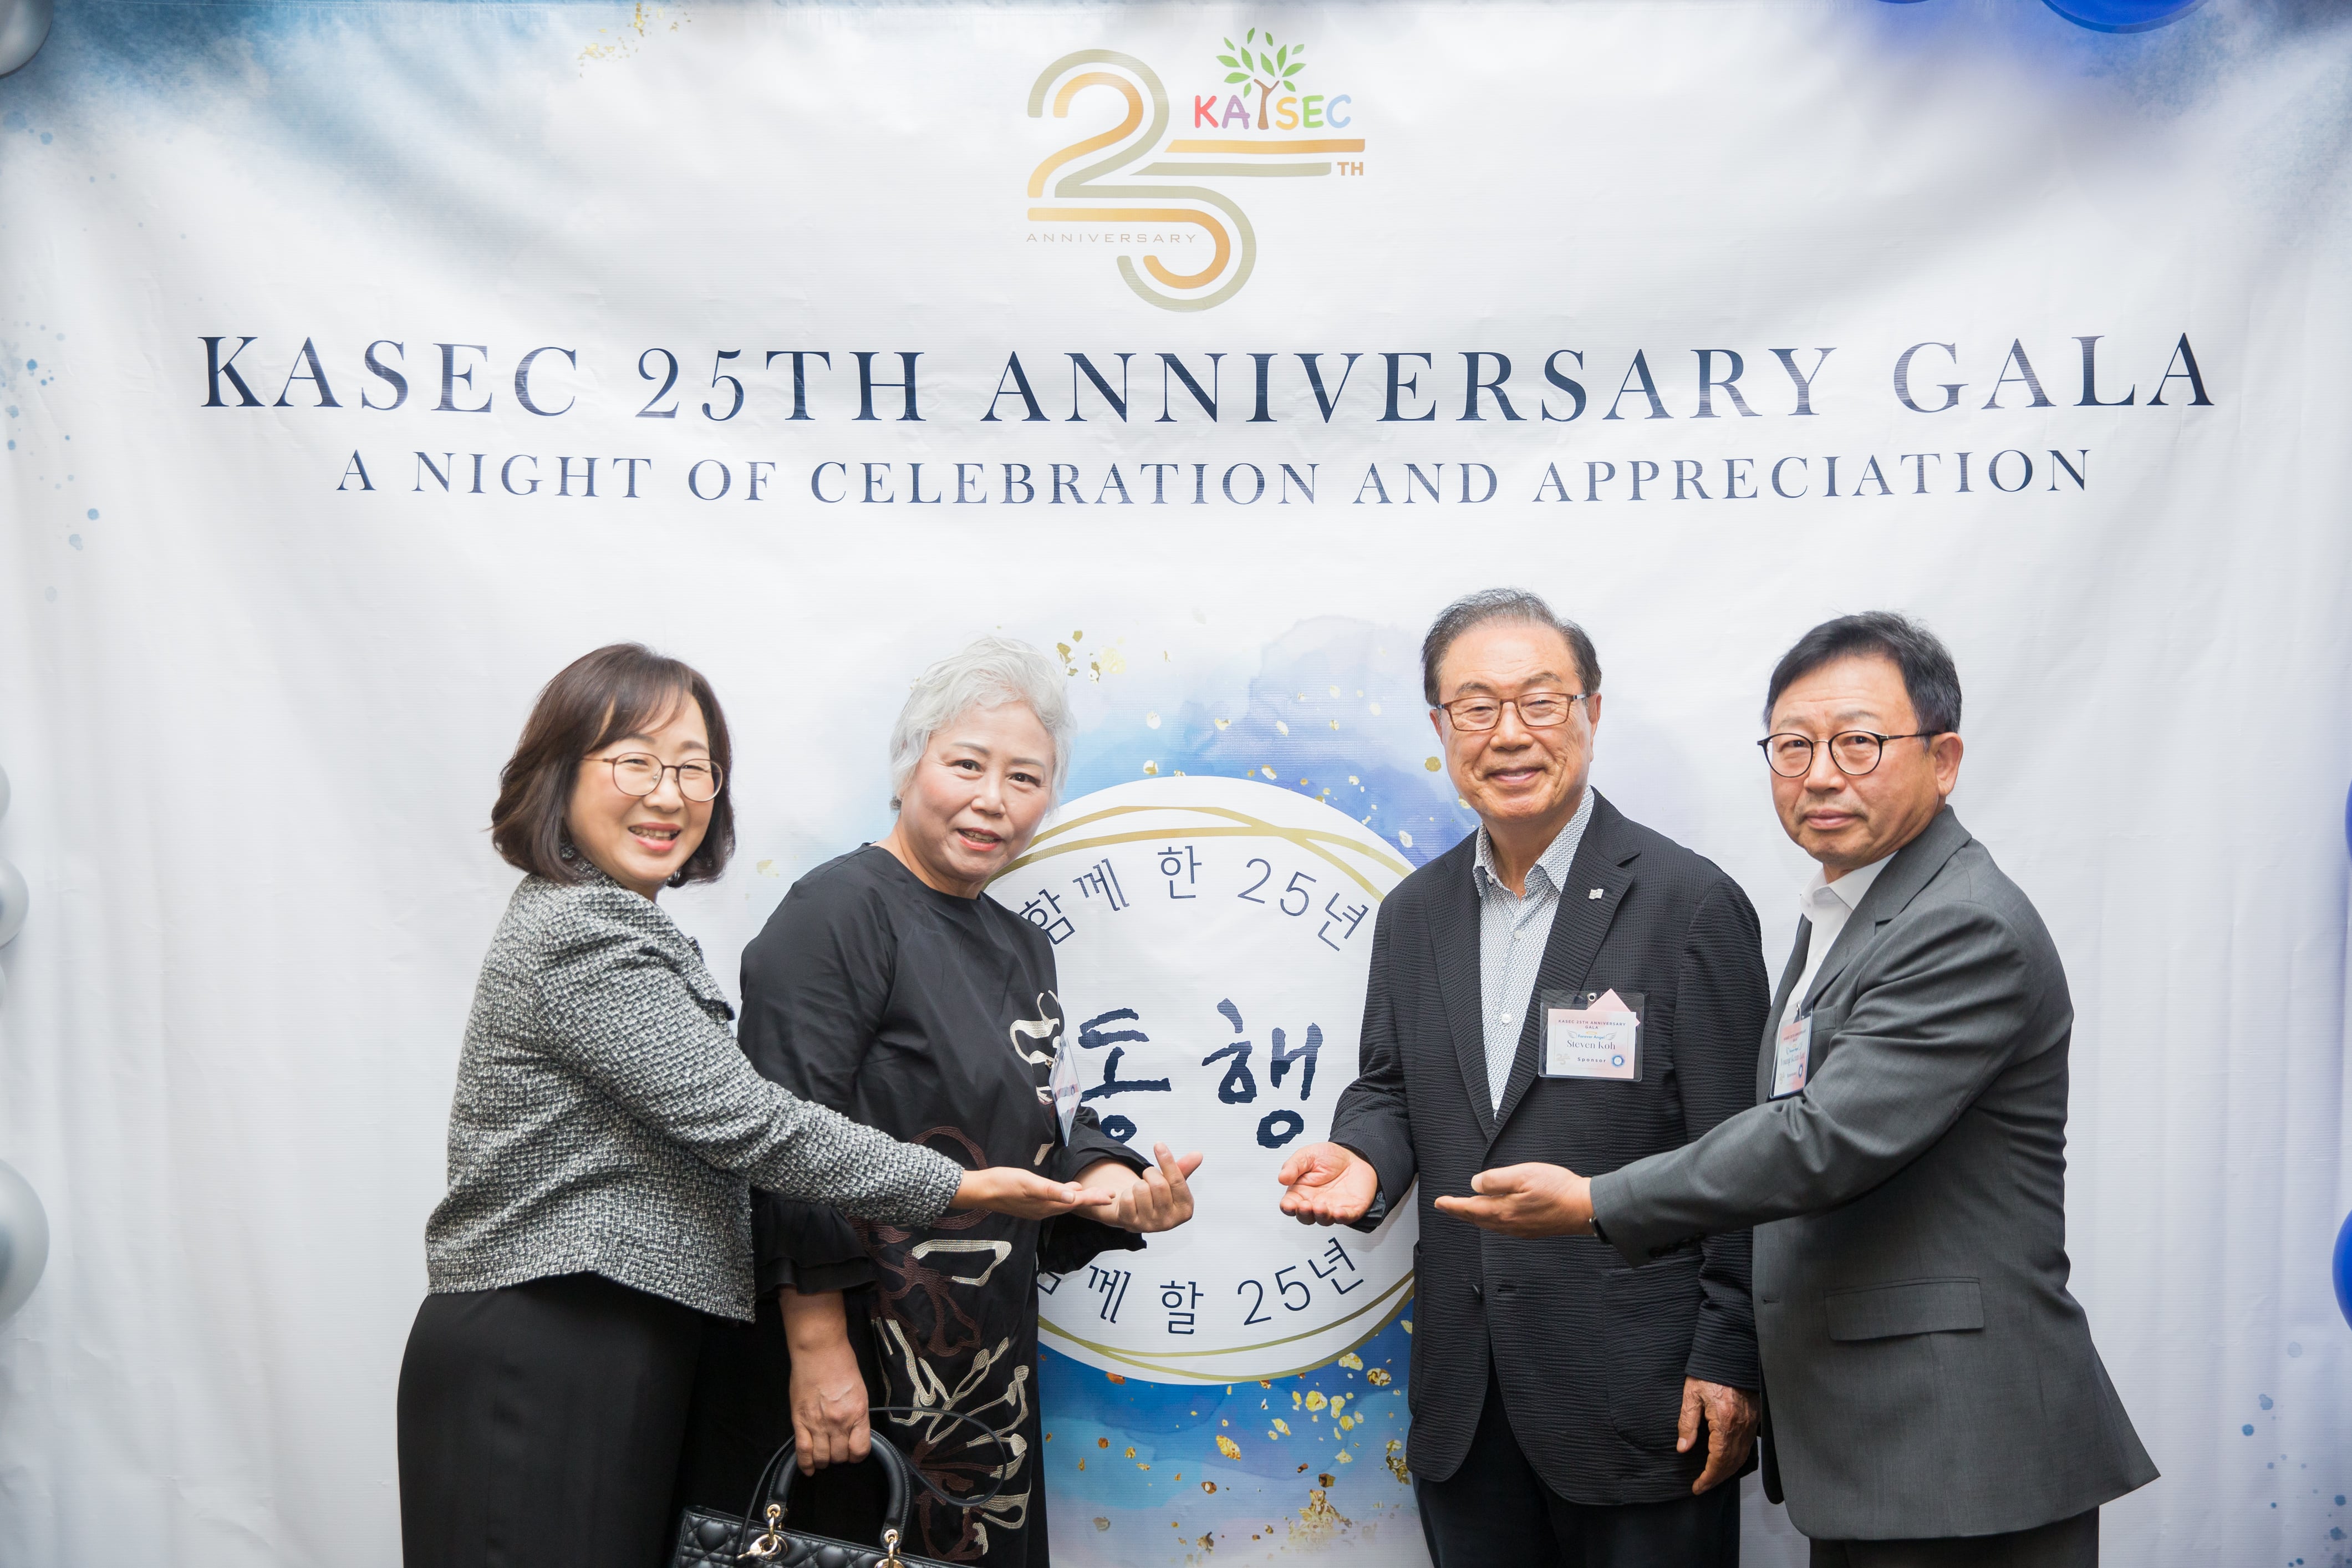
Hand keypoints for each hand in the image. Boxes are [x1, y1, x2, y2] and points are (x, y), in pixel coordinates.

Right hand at [779, 1289, 869, 1474]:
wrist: (819, 1352)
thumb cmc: (842, 1366)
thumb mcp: (860, 1392)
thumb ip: (857, 1416)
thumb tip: (853, 1434)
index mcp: (857, 1414)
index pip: (860, 1450)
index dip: (857, 1454)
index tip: (853, 1451)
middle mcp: (839, 1422)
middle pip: (840, 1456)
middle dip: (840, 1456)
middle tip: (837, 1449)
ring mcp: (817, 1423)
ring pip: (822, 1458)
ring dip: (824, 1460)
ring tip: (824, 1455)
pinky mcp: (799, 1421)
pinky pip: (802, 1451)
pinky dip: (806, 1463)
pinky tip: (809, 1468)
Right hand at [952, 1167, 1118, 1219]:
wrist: (981, 1190)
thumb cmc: (1004, 1183)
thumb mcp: (1028, 1183)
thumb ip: (1051, 1191)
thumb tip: (1073, 1197)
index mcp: (1047, 1205)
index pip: (1077, 1202)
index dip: (1094, 1198)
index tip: (1111, 1195)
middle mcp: (1045, 1210)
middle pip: (1073, 1205)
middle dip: (1091, 1199)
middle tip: (1109, 1194)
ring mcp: (1037, 1208)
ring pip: (1064, 1204)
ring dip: (1080, 1199)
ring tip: (1093, 1193)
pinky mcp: (1030, 1204)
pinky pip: (1054, 1202)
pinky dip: (1065, 1197)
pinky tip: (1067, 1191)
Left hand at [1077, 1144, 1202, 1232]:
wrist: (1136, 1213)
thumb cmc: (1158, 1196)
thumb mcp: (1173, 1183)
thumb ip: (1184, 1169)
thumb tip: (1198, 1155)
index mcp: (1185, 1210)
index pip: (1177, 1181)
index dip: (1167, 1161)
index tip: (1159, 1144)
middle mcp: (1169, 1222)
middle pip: (1158, 1184)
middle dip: (1150, 1173)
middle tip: (1149, 1177)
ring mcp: (1150, 1225)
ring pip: (1140, 1189)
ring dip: (1138, 1184)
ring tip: (1141, 1191)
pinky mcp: (1131, 1225)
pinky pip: (1126, 1199)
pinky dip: (1125, 1193)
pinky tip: (1131, 1200)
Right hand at [1276, 1142, 1379, 1225]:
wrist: (1353, 1155)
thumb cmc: (1329, 1157)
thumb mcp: (1306, 1155)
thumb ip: (1293, 1166)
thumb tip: (1282, 1178)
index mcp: (1301, 1192)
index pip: (1290, 1205)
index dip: (1288, 1207)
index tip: (1289, 1204)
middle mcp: (1315, 1202)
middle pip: (1305, 1217)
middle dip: (1304, 1214)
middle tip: (1305, 1206)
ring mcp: (1331, 1207)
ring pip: (1324, 1219)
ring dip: (1321, 1216)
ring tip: (1320, 1207)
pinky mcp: (1349, 1209)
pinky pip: (1345, 1217)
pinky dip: (1342, 1217)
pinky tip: (1338, 1212)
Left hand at [1430, 1162, 1593, 1237]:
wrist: (1585, 1208)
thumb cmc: (1558, 1189)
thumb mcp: (1523, 1175)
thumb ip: (1495, 1180)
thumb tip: (1475, 1184)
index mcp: (1503, 1211)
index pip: (1469, 1209)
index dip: (1452, 1205)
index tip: (1439, 1202)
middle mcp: (1509, 1225)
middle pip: (1477, 1219)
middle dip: (1460, 1212)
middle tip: (1447, 1206)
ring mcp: (1521, 1230)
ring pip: (1490, 1224)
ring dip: (1475, 1217)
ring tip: (1466, 1210)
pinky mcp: (1532, 1230)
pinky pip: (1503, 1227)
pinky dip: (1491, 1220)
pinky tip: (1495, 1215)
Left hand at [1677, 1378, 1757, 1493]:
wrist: (1729, 1353)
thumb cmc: (1709, 1371)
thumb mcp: (1691, 1395)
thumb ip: (1687, 1423)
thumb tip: (1683, 1448)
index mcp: (1725, 1420)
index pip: (1719, 1459)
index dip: (1709, 1477)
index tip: (1698, 1487)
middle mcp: (1741, 1425)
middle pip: (1732, 1462)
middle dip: (1717, 1478)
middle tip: (1703, 1486)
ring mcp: (1750, 1422)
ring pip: (1742, 1456)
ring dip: (1728, 1471)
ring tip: (1713, 1478)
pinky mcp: (1754, 1417)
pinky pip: (1747, 1445)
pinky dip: (1737, 1458)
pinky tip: (1727, 1461)